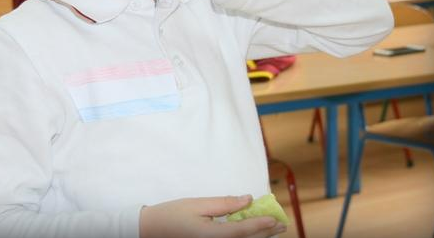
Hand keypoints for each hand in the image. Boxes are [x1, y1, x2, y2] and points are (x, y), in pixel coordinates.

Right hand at [139, 196, 285, 237]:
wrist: (151, 230)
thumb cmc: (172, 215)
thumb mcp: (197, 204)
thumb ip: (224, 203)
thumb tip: (247, 200)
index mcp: (213, 236)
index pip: (244, 231)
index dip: (262, 224)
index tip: (276, 217)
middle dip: (266, 233)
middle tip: (282, 224)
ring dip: (258, 237)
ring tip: (272, 229)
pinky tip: (251, 233)